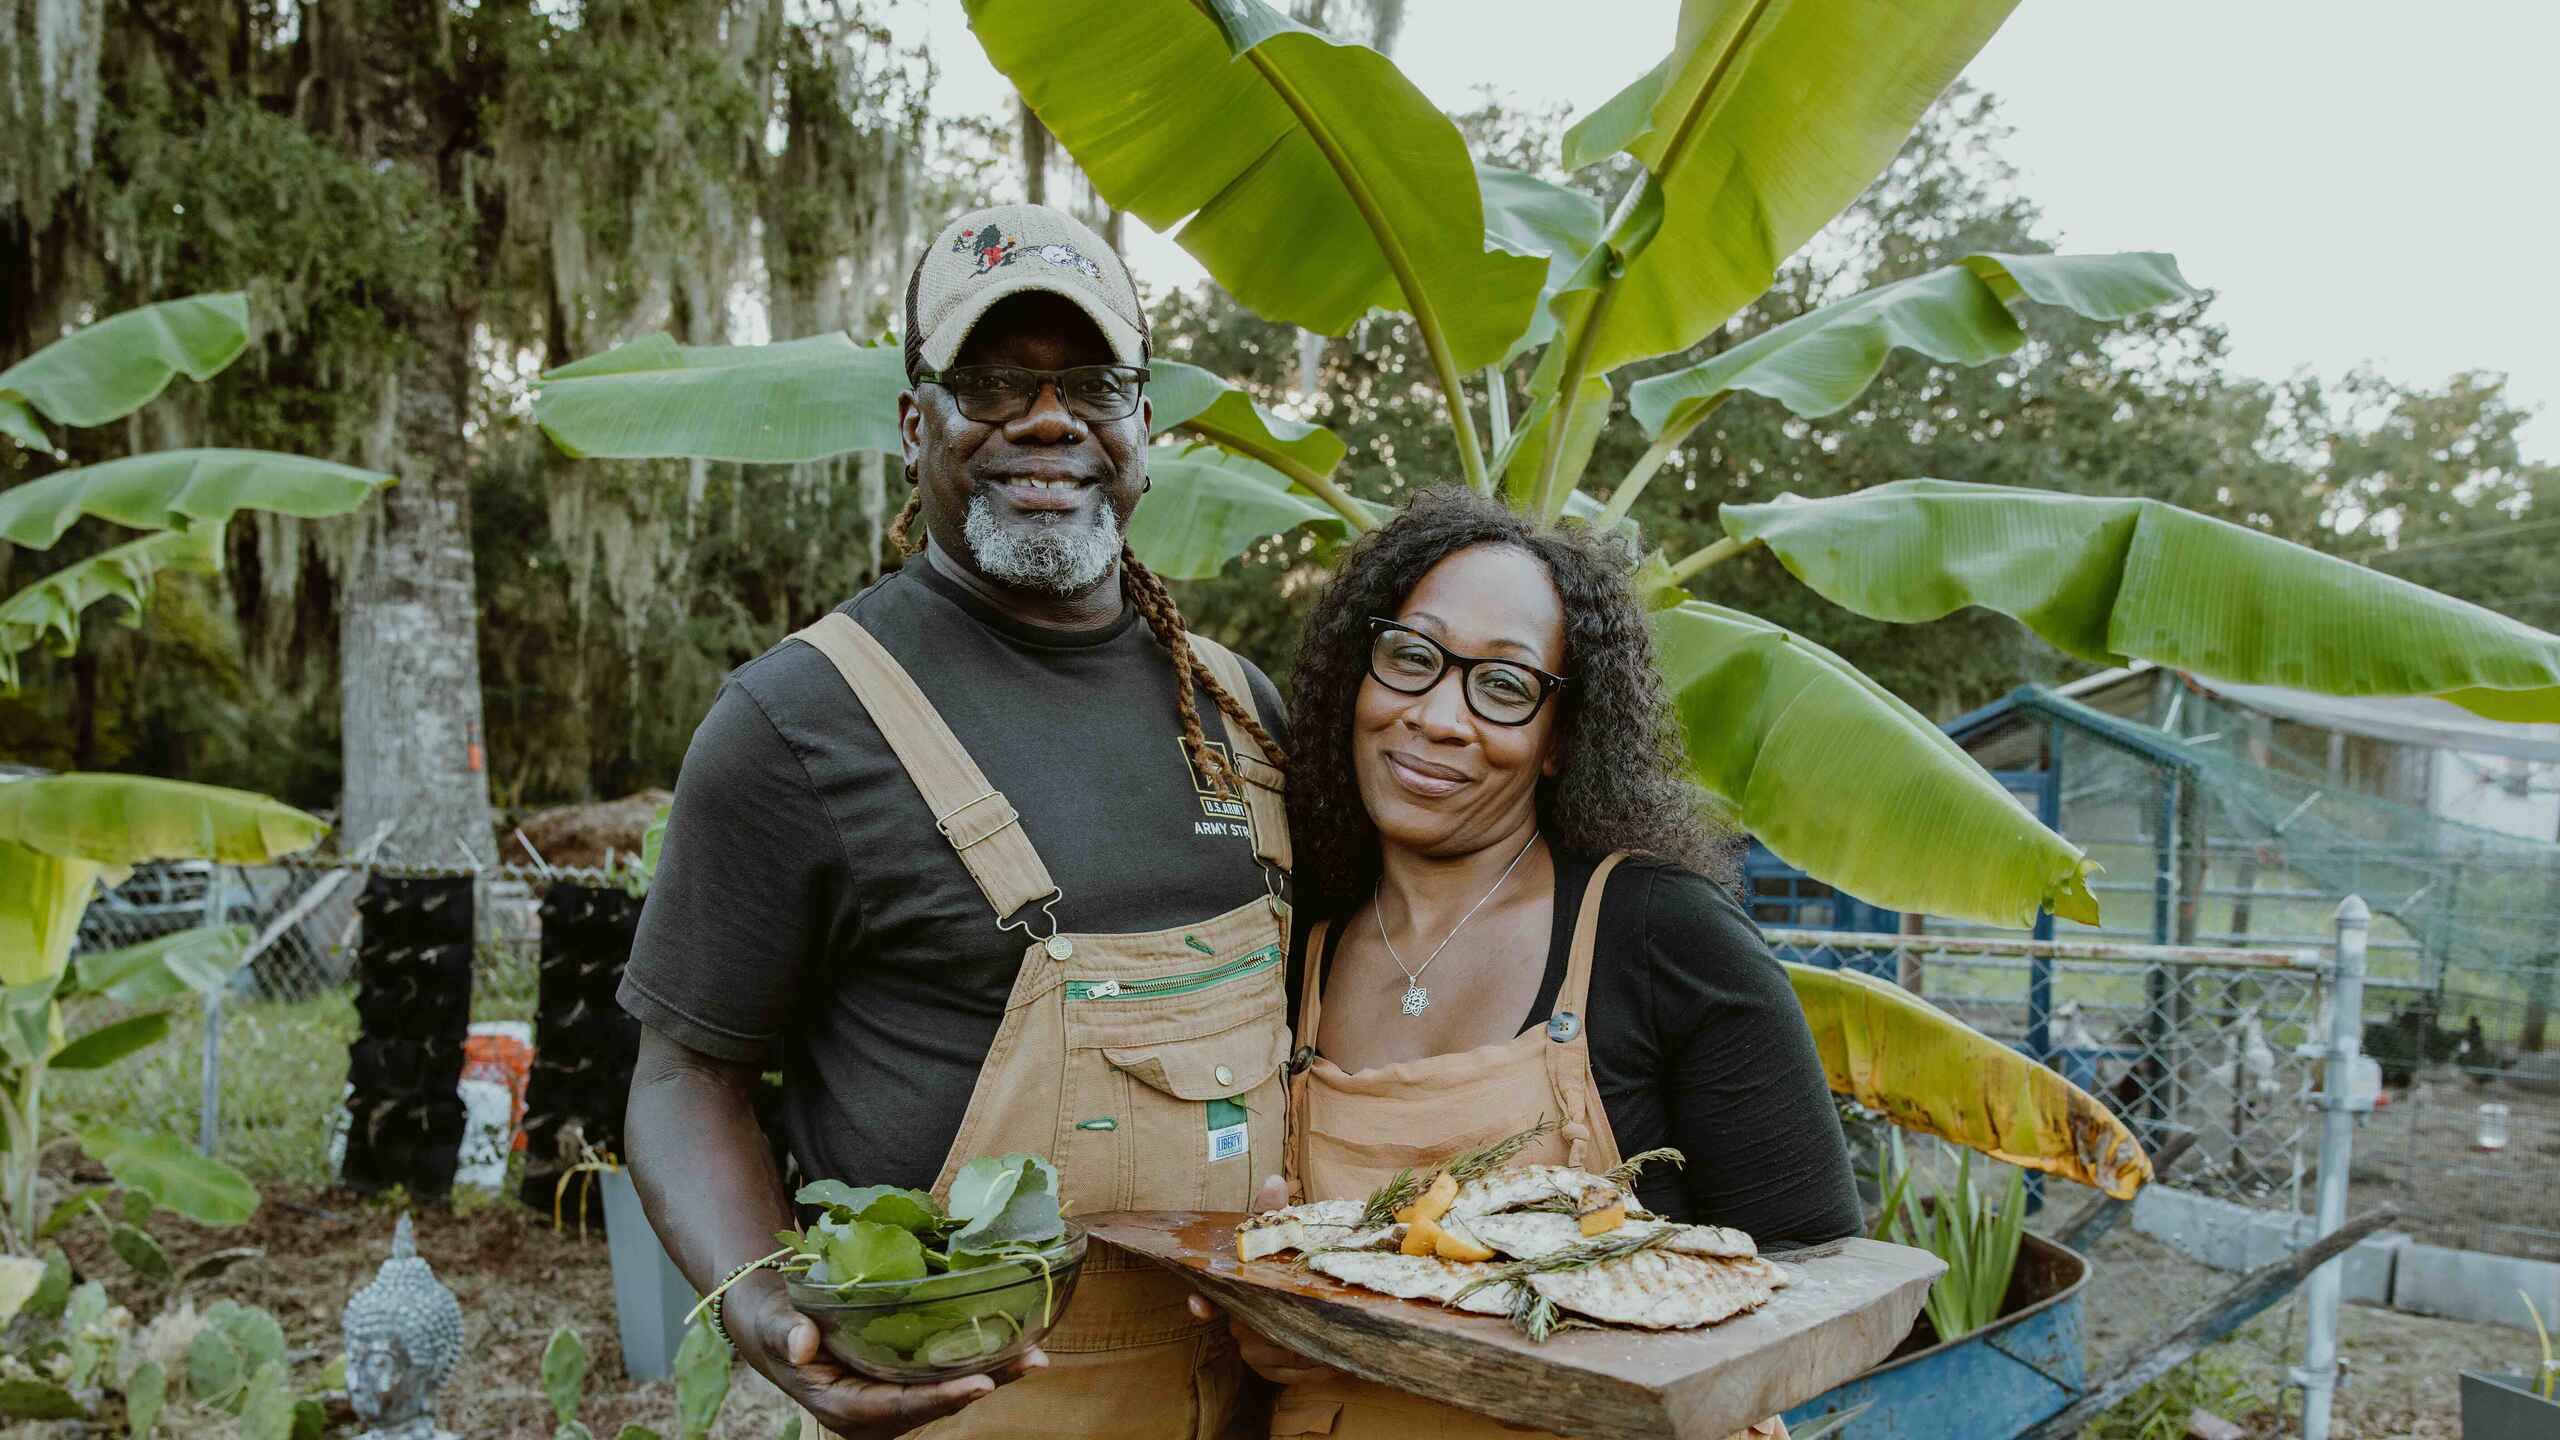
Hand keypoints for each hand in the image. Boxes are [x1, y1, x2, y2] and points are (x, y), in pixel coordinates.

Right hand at [730, 1274, 1045, 1438]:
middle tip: (1034, 1360)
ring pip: (949, 1389)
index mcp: (845, 1408)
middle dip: (986, 1383)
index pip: (900, 1407)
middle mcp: (876, 1411)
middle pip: (937, 1402)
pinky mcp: (905, 1380)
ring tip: (1038, 1354)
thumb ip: (786, 1333)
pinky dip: (981, 1360)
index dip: (942, 1398)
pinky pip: (947, 1374)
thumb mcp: (774, 1325)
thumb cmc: (776, 1325)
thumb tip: (801, 1343)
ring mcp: (893, 1397)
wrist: (779, 1327)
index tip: (983, 1383)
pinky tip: (1018, 1342)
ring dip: (995, 1373)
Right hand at [1186, 1175, 1339, 1388]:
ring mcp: (1254, 1351)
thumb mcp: (1283, 1237)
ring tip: (1331, 1347)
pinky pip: (1289, 1376)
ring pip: (1273, 1357)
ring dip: (1302, 1354)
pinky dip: (1311, 1372)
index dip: (1203, 1304)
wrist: (1312, 1302)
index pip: (1209, 1299)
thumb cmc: (1287, 1264)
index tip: (1198, 1306)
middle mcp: (1239, 1323)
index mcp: (1238, 1291)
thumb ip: (1274, 1214)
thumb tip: (1273, 1180)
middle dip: (1279, 1331)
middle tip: (1310, 1329)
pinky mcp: (1273, 1371)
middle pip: (1250, 1332)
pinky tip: (1332, 1366)